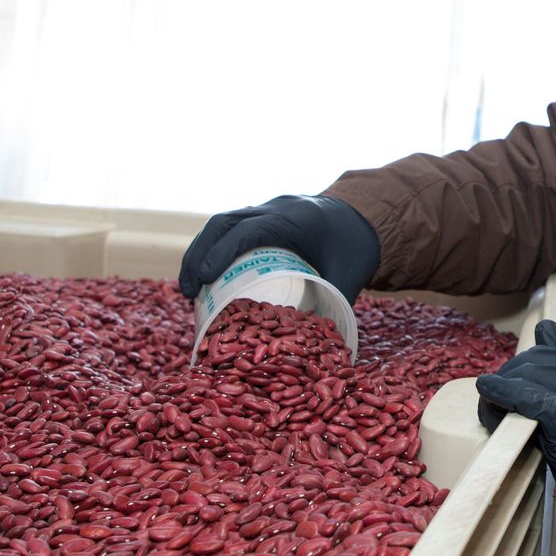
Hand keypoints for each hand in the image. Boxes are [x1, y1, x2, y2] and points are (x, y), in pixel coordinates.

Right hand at [178, 195, 379, 301]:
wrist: (369, 216)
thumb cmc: (358, 247)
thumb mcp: (350, 275)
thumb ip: (334, 305)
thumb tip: (318, 347)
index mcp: (295, 218)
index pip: (248, 230)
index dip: (221, 253)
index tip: (202, 279)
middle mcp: (276, 207)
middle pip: (224, 221)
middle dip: (198, 253)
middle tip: (186, 290)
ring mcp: (267, 208)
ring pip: (222, 222)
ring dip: (199, 251)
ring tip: (187, 289)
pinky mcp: (263, 215)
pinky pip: (230, 226)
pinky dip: (213, 249)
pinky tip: (204, 277)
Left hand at [476, 320, 555, 537]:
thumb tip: (538, 353)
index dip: (525, 369)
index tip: (508, 387)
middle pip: (540, 361)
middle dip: (510, 378)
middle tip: (492, 403)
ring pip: (532, 375)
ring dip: (503, 389)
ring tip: (490, 411)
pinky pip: (531, 398)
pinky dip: (504, 393)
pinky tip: (488, 392)